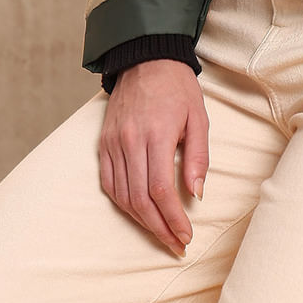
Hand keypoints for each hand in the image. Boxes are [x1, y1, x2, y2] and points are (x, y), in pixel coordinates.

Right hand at [98, 60, 209, 256]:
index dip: (173, 219)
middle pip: (140, 199)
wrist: (146, 59)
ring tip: (162, 234)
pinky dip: (123, 203)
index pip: (161, 190)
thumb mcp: (198, 117)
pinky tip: (138, 213)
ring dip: (142, 221)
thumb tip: (196, 195)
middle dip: (159, 228)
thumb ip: (198, 156)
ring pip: (123, 196)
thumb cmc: (177, 87)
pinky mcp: (104, 143)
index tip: (185, 236)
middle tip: (176, 244)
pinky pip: (109, 183)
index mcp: (156, 134)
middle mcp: (130, 141)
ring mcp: (113, 143)